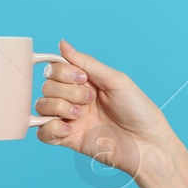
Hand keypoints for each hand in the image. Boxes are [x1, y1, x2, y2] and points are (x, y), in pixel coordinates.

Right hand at [34, 40, 178, 183]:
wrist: (146, 144)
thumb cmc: (138, 110)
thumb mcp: (116, 80)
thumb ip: (87, 63)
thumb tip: (62, 44)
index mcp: (86, 81)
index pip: (56, 68)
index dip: (63, 71)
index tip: (82, 78)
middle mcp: (74, 98)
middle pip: (47, 86)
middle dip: (66, 91)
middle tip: (89, 99)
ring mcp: (70, 119)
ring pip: (42, 106)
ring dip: (58, 107)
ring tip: (79, 115)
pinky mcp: (68, 139)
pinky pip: (42, 132)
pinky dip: (51, 128)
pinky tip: (70, 129)